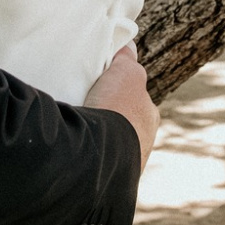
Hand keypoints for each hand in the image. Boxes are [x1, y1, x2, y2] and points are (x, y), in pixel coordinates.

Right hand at [85, 43, 157, 170]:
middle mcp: (143, 141)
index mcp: (150, 117)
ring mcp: (127, 163)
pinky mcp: (109, 178)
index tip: (102, 89)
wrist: (103, 152)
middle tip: (86, 107)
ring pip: (110, 143)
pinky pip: (97, 159)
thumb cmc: (119, 109)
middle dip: (108, 116)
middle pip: (123, 122)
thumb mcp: (126, 73)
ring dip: (98, 136)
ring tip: (76, 128)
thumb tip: (129, 46)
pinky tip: (74, 146)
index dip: (120, 91)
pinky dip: (88, 152)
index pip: (136, 99)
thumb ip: (127, 60)